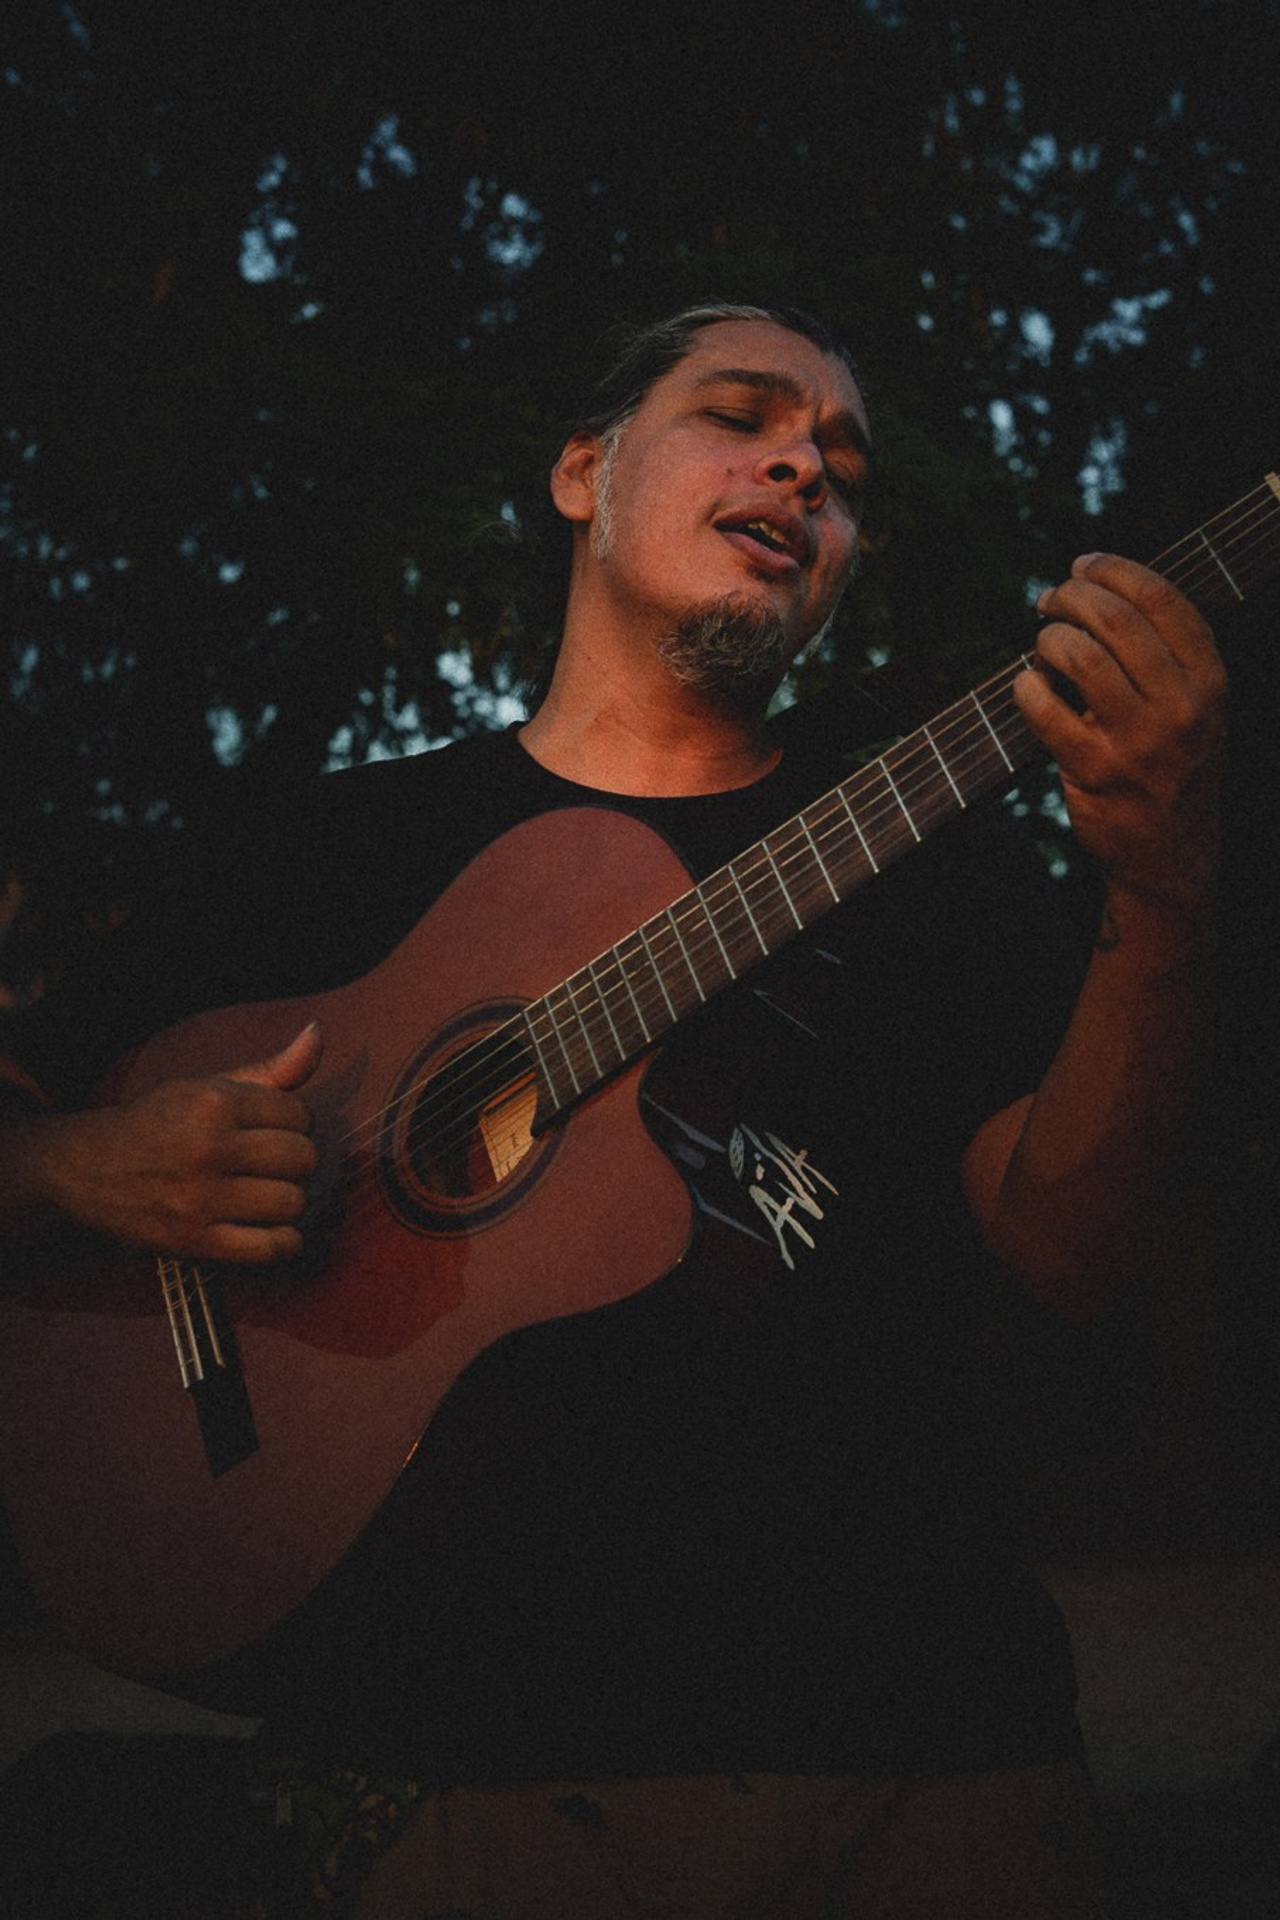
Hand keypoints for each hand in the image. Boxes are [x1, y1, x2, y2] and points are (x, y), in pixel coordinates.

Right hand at [48, 1023, 322, 1263]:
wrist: (86, 1168)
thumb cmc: (158, 1123)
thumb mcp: (208, 1087)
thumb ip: (271, 1069)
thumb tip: (318, 1034)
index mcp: (215, 1102)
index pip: (301, 1116)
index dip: (296, 1125)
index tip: (274, 1133)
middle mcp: (209, 1147)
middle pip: (303, 1159)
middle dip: (297, 1163)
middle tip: (273, 1166)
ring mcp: (201, 1197)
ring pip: (292, 1203)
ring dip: (288, 1203)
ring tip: (267, 1196)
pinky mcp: (194, 1241)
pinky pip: (271, 1248)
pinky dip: (284, 1243)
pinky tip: (271, 1230)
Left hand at [1015, 554, 1226, 919]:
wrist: (1168, 855)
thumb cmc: (1171, 767)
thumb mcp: (1194, 708)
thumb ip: (1163, 655)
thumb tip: (1098, 590)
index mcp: (1210, 681)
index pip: (1163, 600)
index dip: (1115, 570)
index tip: (1083, 564)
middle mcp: (1182, 707)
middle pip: (1116, 620)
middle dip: (1071, 597)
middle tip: (1050, 600)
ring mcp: (1140, 742)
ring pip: (1080, 658)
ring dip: (1049, 639)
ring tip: (1042, 644)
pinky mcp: (1096, 772)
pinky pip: (1046, 710)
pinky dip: (1026, 687)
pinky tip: (1026, 685)